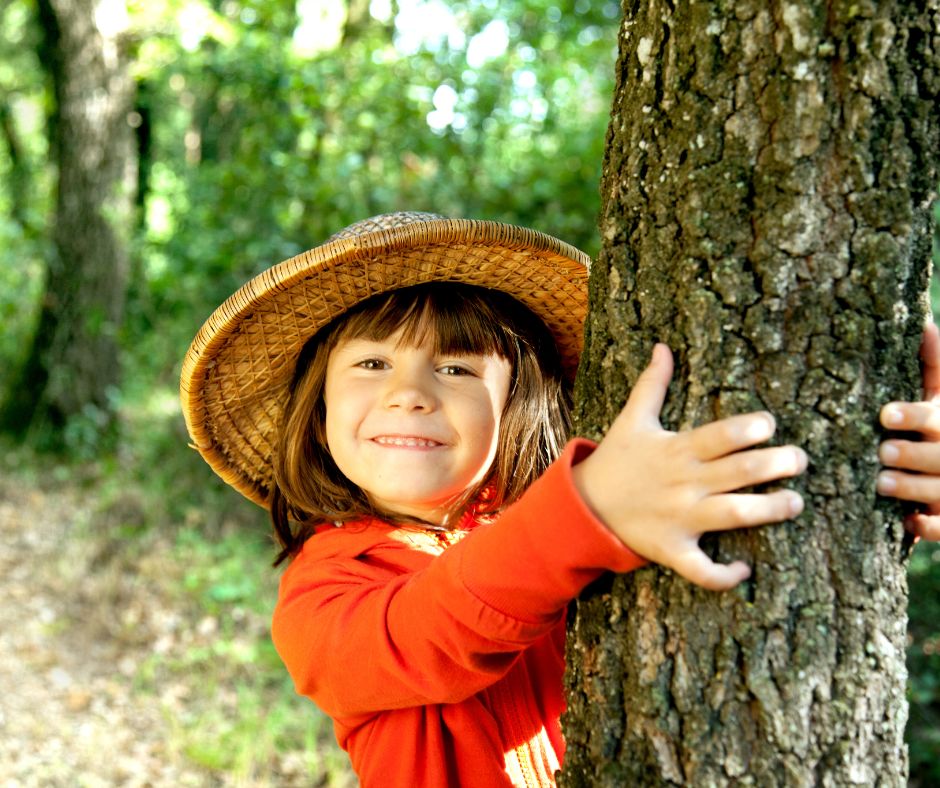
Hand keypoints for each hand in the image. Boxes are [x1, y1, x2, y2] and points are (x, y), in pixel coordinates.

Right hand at [572, 344, 806, 590]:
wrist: (584, 505)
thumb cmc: (616, 460)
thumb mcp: (632, 419)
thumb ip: (652, 384)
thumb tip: (663, 347)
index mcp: (677, 450)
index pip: (720, 436)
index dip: (749, 429)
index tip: (770, 424)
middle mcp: (683, 484)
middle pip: (739, 473)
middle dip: (776, 465)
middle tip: (800, 460)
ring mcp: (680, 518)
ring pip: (733, 515)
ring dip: (769, 511)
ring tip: (795, 503)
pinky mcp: (672, 549)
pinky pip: (701, 569)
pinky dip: (723, 576)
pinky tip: (746, 570)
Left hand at [877, 322, 939, 541]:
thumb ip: (935, 363)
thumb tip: (923, 322)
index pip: (937, 418)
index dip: (914, 415)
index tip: (885, 413)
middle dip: (913, 454)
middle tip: (883, 451)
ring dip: (913, 488)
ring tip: (881, 482)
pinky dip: (930, 528)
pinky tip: (909, 522)